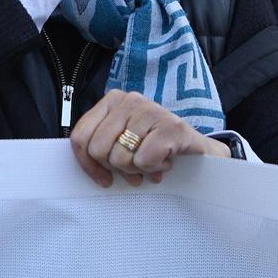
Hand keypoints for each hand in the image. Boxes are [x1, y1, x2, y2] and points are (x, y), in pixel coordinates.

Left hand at [69, 89, 227, 186]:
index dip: (87, 164)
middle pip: (98, 149)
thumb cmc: (154, 148)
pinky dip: (154, 169)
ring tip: (152, 162)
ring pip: (120, 158)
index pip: (80, 136)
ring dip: (138, 169)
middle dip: (116, 167)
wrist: (197, 151)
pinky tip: (165, 161)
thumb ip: (101, 146)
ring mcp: (151, 110)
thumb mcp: (122, 142)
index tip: (103, 178)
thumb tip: (86, 164)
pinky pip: (144, 160)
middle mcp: (129, 100)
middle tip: (135, 168)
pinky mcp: (171, 126)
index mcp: (112, 101)